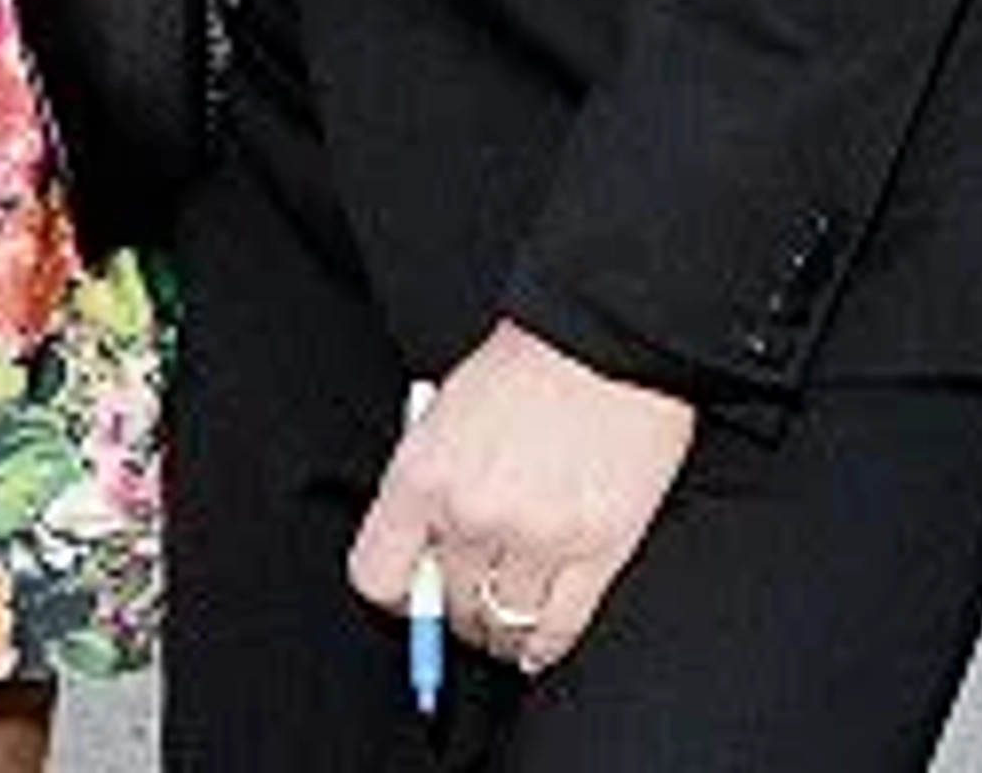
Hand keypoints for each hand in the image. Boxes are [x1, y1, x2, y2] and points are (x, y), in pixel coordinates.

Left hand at [348, 321, 695, 678]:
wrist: (603, 335)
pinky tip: (540, 640)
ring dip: (501, 631)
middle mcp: (471, 514)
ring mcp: (534, 537)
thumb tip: (422, 550)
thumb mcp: (447, 413)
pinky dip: (544, 646)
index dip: (398, 592)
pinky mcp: (595, 551)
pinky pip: (558, 631)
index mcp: (422, 474)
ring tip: (509, 616)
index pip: (378, 576)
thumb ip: (429, 484)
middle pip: (445, 606)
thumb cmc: (526, 363)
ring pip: (500, 626)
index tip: (414, 591)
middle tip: (474, 594)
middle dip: (457, 608)